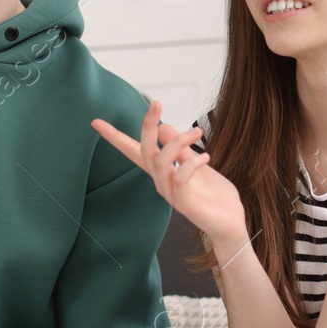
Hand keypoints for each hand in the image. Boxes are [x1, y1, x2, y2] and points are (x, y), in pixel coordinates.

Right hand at [91, 100, 247, 244]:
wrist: (231, 225)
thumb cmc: (214, 196)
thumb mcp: (197, 164)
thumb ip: (181, 148)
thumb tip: (163, 126)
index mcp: (162, 172)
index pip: (133, 151)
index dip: (115, 137)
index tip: (96, 122)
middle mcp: (161, 182)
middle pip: (144, 150)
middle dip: (147, 125)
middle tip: (156, 103)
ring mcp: (170, 193)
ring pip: (160, 161)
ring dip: (178, 142)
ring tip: (197, 132)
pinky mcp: (184, 203)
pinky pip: (180, 178)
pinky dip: (192, 163)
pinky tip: (206, 157)